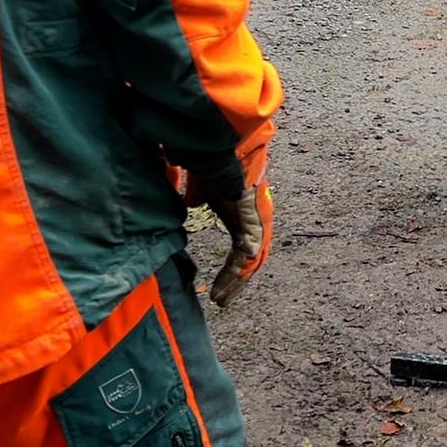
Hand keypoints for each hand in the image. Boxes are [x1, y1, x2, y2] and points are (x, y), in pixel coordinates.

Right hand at [188, 174, 273, 306]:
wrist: (216, 143)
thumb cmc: (211, 162)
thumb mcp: (201, 188)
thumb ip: (197, 198)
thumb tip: (191, 206)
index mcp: (241, 220)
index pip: (238, 256)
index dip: (227, 276)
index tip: (214, 294)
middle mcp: (252, 221)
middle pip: (248, 262)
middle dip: (234, 284)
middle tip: (221, 303)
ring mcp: (255, 215)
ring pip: (253, 254)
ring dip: (238, 277)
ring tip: (222, 296)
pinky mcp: (252, 206)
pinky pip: (254, 233)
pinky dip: (251, 249)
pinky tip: (246, 261)